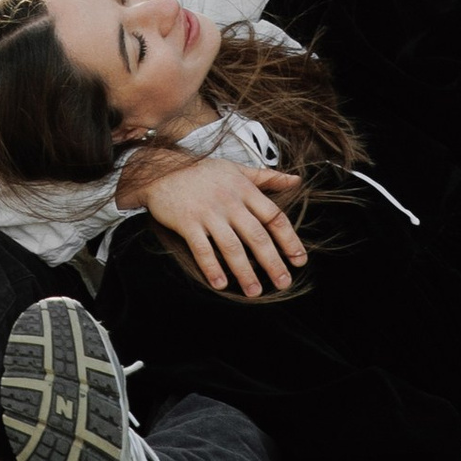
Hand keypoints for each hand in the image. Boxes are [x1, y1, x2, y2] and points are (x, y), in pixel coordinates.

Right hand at [126, 149, 307, 298]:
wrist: (162, 168)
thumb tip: (296, 180)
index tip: (299, 260)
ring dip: (244, 272)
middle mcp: (230, 202)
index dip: (289, 240)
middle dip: (272, 262)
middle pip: (257, 236)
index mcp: (245, 190)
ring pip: (232, 247)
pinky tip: (221, 284)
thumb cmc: (203, 171)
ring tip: (254, 292)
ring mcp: (208, 213)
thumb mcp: (238, 169)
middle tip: (283, 283)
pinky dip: (212, 268)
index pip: (274, 217)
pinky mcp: (187, 222)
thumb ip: (267, 177)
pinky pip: (202, 249)